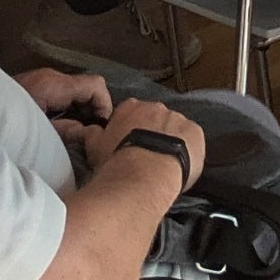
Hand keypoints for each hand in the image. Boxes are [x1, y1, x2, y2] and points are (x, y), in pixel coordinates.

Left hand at [15, 67, 112, 126]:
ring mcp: (43, 77)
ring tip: (77, 129)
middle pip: (88, 85)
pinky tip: (61, 121)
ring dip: (81, 107)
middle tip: (91, 131)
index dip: (104, 104)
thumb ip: (66, 130)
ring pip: (76, 88)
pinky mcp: (36, 83)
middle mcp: (51, 76)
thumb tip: (85, 133)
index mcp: (55, 85)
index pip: (95, 84)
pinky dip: (69, 104)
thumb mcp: (40, 131)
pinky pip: (63, 91)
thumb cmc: (6, 120)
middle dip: (94, 108)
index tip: (102, 125)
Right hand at [82, 97, 204, 191]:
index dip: (131, 131)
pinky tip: (180, 166)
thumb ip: (91, 135)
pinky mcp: (196, 132)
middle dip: (153, 134)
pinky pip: (193, 141)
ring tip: (163, 165)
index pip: (132, 114)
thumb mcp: (94, 147)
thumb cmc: (116, 160)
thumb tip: (82, 129)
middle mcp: (156, 107)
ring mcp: (178, 118)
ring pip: (176, 130)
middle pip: (155, 120)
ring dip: (171, 142)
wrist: (145, 173)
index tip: (130, 147)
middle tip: (147, 157)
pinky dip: (189, 151)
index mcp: (131, 107)